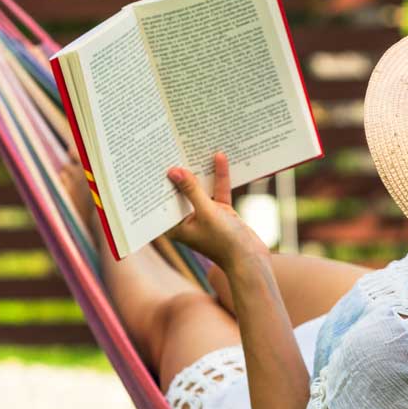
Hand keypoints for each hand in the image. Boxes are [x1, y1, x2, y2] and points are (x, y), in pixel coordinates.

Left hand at [165, 153, 268, 269]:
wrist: (252, 261)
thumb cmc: (225, 242)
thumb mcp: (207, 212)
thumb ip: (191, 191)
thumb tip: (174, 171)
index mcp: (176, 227)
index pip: (164, 200)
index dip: (159, 181)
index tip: (155, 160)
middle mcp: (188, 220)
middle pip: (182, 192)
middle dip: (182, 172)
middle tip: (173, 147)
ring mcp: (206, 216)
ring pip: (202, 189)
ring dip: (202, 172)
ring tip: (195, 148)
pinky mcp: (222, 213)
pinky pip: (218, 191)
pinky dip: (219, 177)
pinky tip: (219, 158)